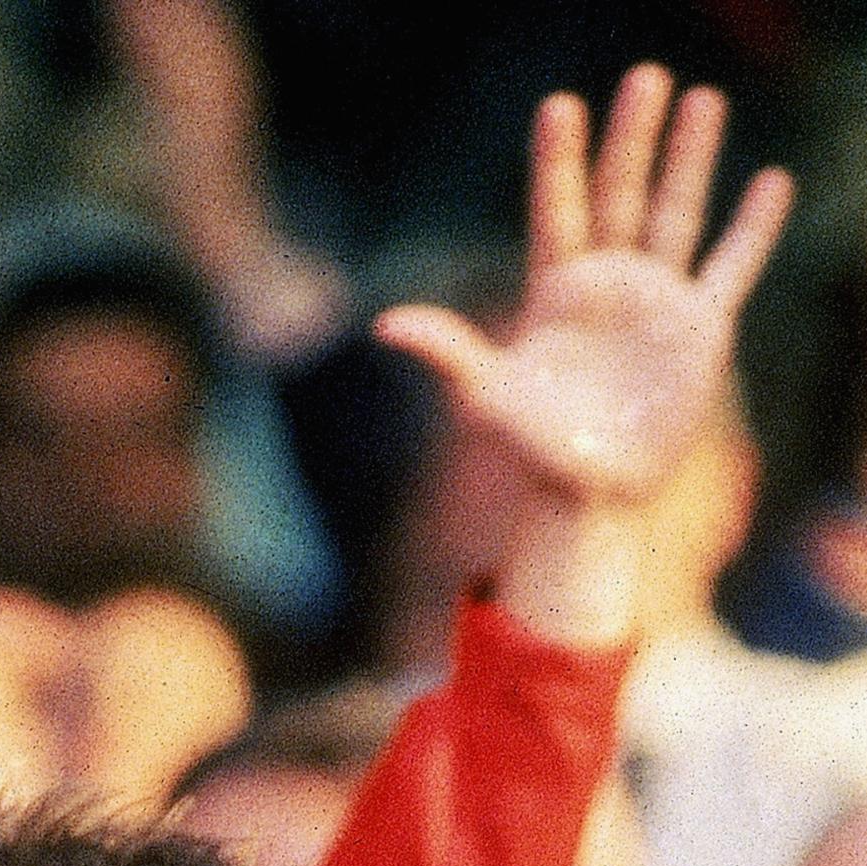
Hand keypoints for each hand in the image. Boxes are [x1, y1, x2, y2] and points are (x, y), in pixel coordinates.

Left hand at [375, 64, 791, 506]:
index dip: (556, 161)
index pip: (556, 210)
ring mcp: (656, 300)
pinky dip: (754, 227)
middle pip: (620, 194)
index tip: (559, 104)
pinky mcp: (699, 328)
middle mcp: (607, 284)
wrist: (589, 498)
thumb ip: (447, 350)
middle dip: (632, 137)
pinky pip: (732, 266)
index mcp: (555, 291)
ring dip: (691, 158)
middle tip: (646, 75)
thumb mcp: (485, 399)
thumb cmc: (533, 452)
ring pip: (677, 213)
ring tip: (704, 98)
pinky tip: (771, 180)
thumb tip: (385, 325)